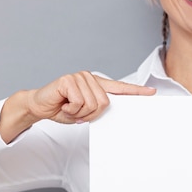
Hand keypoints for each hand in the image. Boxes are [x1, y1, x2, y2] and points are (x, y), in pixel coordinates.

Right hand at [0, 71, 155, 142]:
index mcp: (96, 85)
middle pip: (104, 103)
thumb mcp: (84, 112)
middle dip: (90, 114)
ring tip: (69, 107)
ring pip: (92, 104)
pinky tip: (63, 104)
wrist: (39, 106)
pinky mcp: (68, 80)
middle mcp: (90, 78)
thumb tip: (108, 109)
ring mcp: (79, 77)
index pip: (120, 87)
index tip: (152, 92)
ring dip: (79, 112)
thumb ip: (97, 109)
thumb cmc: (62, 109)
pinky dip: (71, 109)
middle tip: (77, 112)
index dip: (136, 91)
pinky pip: (79, 102)